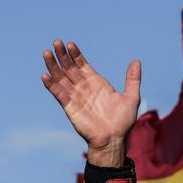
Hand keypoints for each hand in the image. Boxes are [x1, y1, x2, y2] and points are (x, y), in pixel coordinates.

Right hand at [41, 40, 140, 166]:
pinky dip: (52, 85)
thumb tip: (136, 61)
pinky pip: (59, 94)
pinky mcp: (70, 107)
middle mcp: (84, 88)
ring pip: (61, 78)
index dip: (76, 54)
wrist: (113, 140)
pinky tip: (45, 75)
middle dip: (63, 56)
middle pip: (70, 68)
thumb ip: (132, 79)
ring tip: (47, 53)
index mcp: (96, 83)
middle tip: (56, 42)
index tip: (70, 44)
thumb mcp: (131, 98)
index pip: (82, 65)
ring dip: (54, 66)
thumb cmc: (123, 122)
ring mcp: (76, 97)